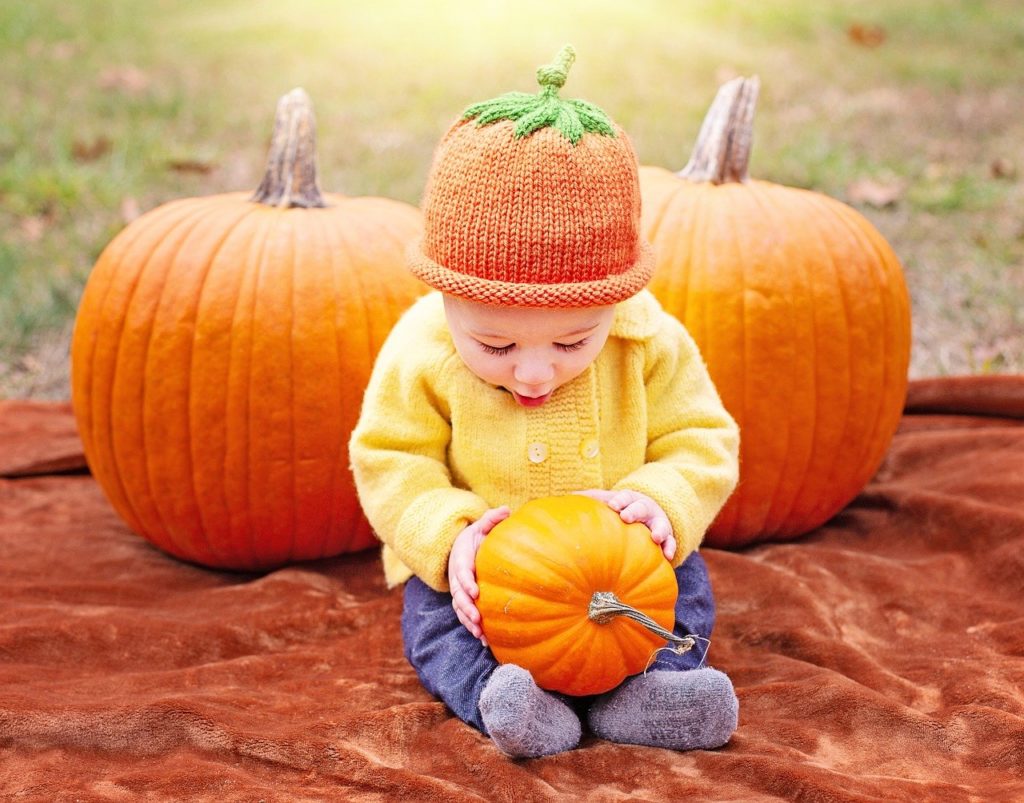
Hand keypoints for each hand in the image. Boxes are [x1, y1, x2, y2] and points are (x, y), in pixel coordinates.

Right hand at [447, 506, 509, 644]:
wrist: (460, 548)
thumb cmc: (476, 537)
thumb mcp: (481, 525)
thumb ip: (491, 518)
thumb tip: (506, 510)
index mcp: (461, 559)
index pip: (461, 571)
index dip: (466, 582)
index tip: (475, 591)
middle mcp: (456, 578)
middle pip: (458, 595)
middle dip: (466, 607)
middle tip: (477, 618)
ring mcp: (458, 591)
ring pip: (460, 609)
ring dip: (468, 622)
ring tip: (480, 633)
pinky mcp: (464, 600)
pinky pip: (465, 616)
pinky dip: (473, 627)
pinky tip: (485, 641)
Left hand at [575, 489, 675, 560]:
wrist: (650, 511)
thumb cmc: (621, 509)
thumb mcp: (609, 501)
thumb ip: (591, 500)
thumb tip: (566, 497)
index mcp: (629, 500)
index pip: (624, 497)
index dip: (619, 501)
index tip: (612, 505)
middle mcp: (644, 510)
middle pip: (641, 508)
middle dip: (634, 511)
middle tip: (627, 517)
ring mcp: (657, 522)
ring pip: (661, 524)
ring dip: (659, 530)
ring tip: (656, 538)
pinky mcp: (667, 537)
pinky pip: (671, 542)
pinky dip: (670, 548)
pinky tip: (667, 557)